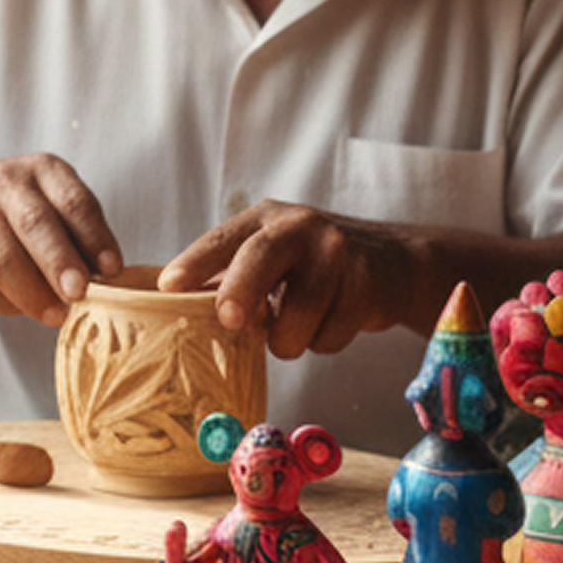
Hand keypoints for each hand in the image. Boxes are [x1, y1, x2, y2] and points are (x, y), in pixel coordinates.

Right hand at [0, 154, 123, 324]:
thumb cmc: (19, 206)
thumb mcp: (52, 200)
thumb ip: (79, 233)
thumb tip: (105, 280)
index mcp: (44, 170)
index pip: (74, 201)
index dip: (95, 237)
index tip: (112, 270)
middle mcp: (6, 185)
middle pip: (34, 224)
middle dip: (59, 263)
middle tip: (78, 294)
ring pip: (3, 260)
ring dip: (33, 294)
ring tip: (57, 316)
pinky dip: (6, 302)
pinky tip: (24, 307)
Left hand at [159, 199, 422, 358]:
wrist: (393, 264)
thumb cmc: (312, 267)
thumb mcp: (271, 257)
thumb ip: (231, 278)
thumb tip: (178, 314)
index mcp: (263, 220)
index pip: (221, 239)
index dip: (194, 263)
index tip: (168, 287)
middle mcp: (299, 228)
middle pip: (260, 258)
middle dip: (239, 291)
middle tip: (228, 321)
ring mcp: (337, 252)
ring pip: (299, 312)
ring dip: (288, 339)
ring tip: (292, 332)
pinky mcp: (368, 283)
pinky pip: (331, 334)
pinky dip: (322, 342)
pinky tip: (330, 322)